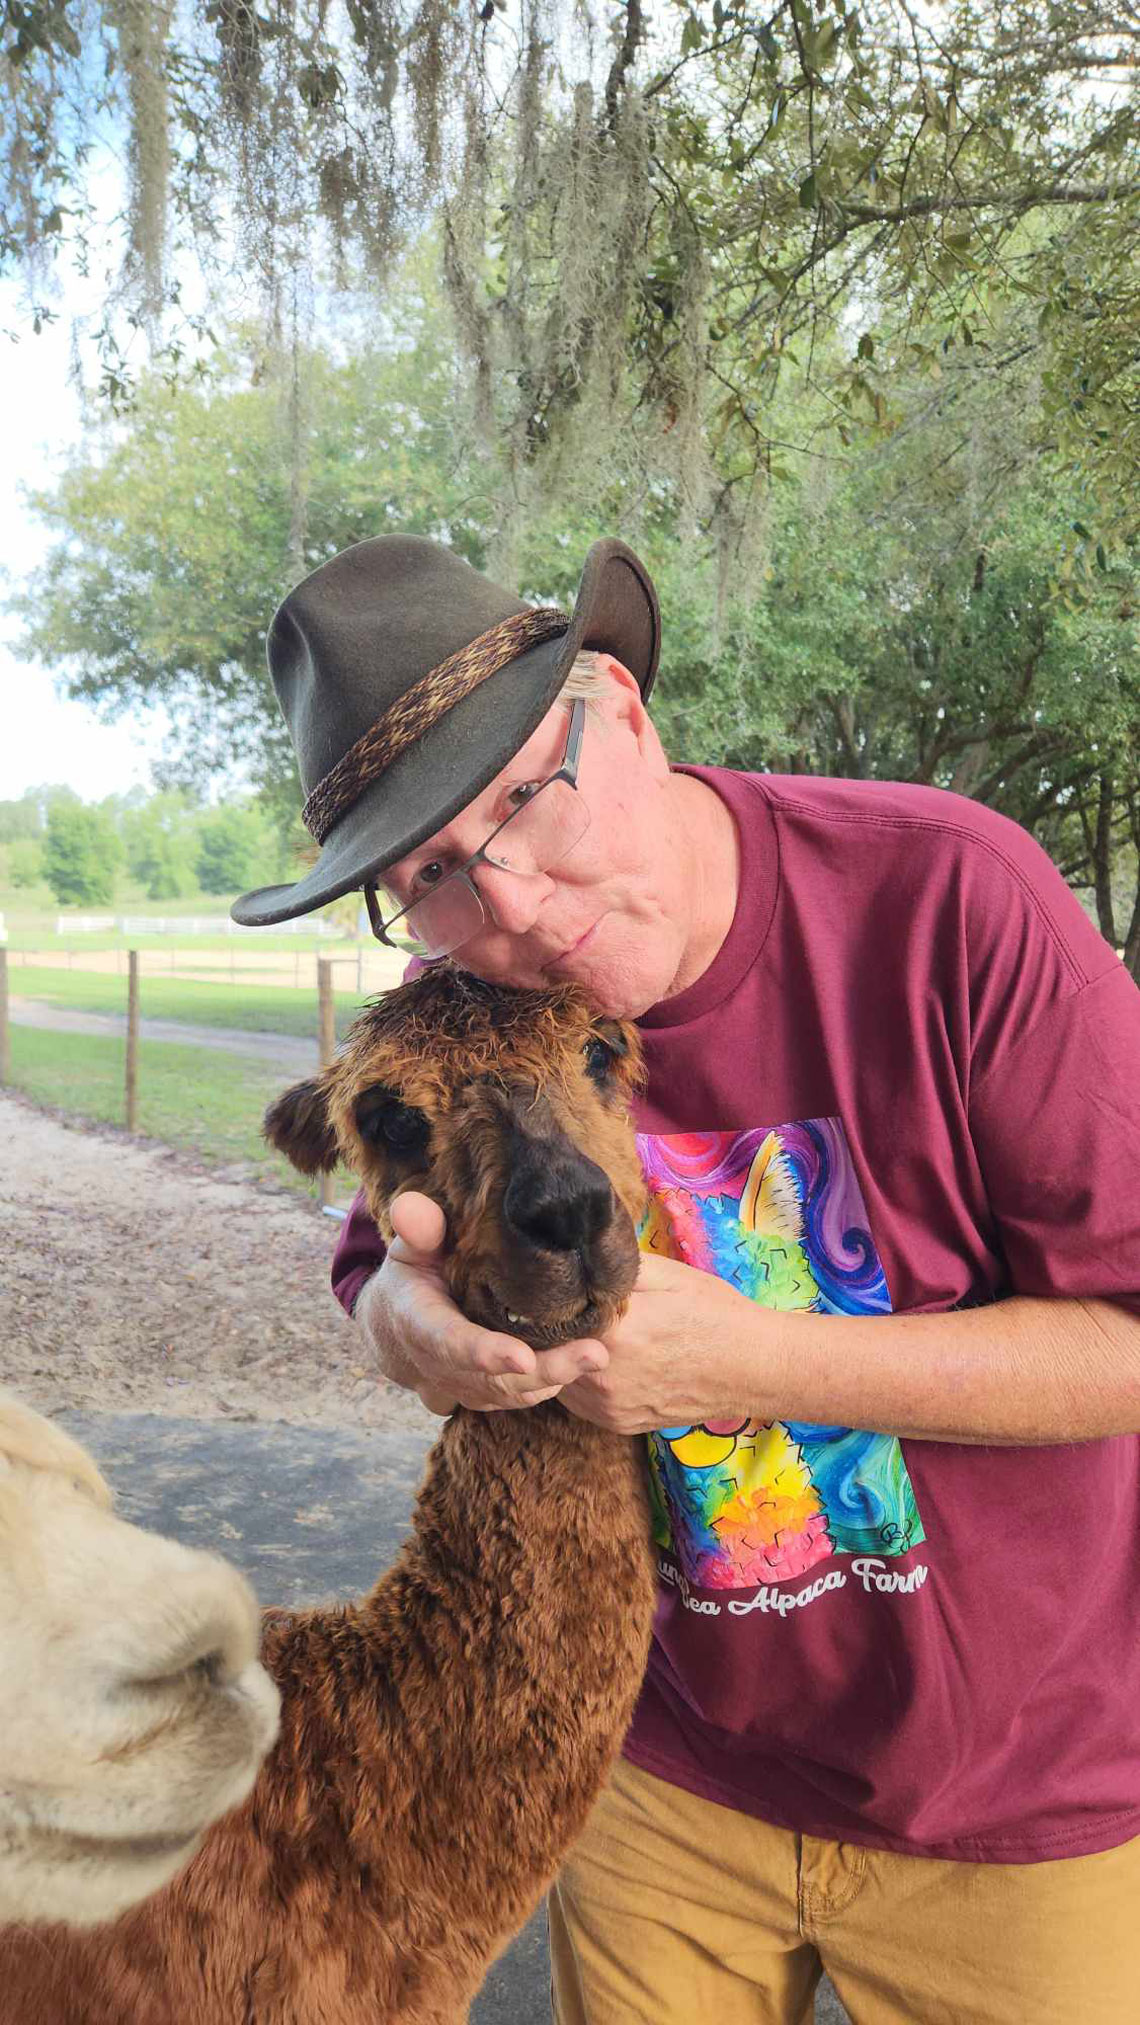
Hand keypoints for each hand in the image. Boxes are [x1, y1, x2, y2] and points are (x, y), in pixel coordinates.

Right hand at [356, 1191, 609, 1415]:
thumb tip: (412, 1208)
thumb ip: (416, 1230)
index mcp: (417, 1323)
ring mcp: (461, 1386)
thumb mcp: (408, 1248)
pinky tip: (583, 1362)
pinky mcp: (482, 1395)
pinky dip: (551, 1383)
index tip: (521, 1358)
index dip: (483, 1353)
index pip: (449, 1342)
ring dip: (556, 1379)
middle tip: (593, 1354)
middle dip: (544, 1370)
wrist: (395, 1330)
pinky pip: (519, 1397)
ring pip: (511, 1394)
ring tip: (596, 1356)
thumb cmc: (412, 1276)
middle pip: (493, 1379)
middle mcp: (438, 1365)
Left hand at [560, 1250, 777, 1435]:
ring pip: (560, 1378)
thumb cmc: (716, 1314)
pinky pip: (578, 1401)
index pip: (549, 1316)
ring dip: (563, 1357)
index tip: (548, 1289)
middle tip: (562, 1309)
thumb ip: (614, 1269)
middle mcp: (604, 1377)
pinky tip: (602, 1360)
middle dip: (552, 1330)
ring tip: (583, 1333)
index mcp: (613, 1332)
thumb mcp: (668, 1275)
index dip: (545, 1301)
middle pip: (551, 1350)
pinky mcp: (618, 1424)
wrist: (754, 1368)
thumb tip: (576, 1257)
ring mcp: (610, 1406)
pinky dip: (580, 1381)